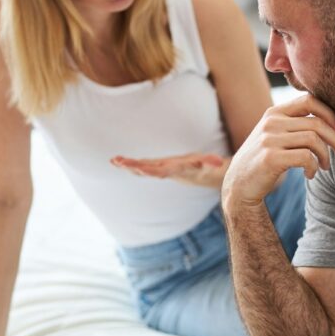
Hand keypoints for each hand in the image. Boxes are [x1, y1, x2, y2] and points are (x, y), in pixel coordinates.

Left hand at [111, 152, 227, 188]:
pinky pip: (139, 166)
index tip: (141, 170)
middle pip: (148, 171)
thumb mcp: (210, 163)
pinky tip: (114, 160)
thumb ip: (213, 162)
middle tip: (120, 162)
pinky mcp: (154, 167)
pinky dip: (127, 164)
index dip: (152, 171)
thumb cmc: (205, 167)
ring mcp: (159, 170)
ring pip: (141, 169)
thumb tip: (220, 162)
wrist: (199, 175)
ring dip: (127, 166)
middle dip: (134, 167)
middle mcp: (165, 172)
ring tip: (115, 160)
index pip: (163, 172)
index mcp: (176, 171)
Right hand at [222, 94, 334, 211]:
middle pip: (316, 123)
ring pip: (313, 140)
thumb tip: (332, 122)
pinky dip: (314, 167)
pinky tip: (310, 174)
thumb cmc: (264, 160)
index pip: (309, 100)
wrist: (239, 185)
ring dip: (325, 155)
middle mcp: (271, 122)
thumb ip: (294, 125)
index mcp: (274, 113)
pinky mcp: (270, 158)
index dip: (329, 112)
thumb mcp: (274, 135)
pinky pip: (305, 157)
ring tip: (324, 166)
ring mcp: (269, 139)